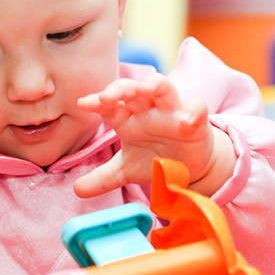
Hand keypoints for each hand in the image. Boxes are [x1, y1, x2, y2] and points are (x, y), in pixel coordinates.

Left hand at [74, 73, 233, 198]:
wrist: (189, 167)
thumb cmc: (155, 160)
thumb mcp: (126, 171)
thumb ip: (102, 179)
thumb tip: (76, 190)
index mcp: (128, 119)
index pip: (109, 105)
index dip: (97, 101)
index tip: (84, 104)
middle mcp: (147, 111)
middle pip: (133, 90)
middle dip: (120, 88)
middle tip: (108, 97)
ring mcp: (171, 114)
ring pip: (164, 88)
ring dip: (155, 84)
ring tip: (145, 88)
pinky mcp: (196, 123)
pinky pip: (198, 109)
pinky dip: (194, 111)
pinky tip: (186, 121)